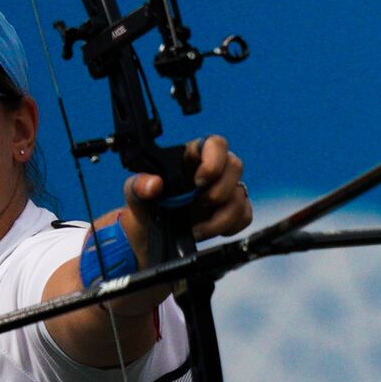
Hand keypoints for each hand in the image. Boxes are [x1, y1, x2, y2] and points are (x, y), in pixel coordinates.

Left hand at [120, 134, 252, 256]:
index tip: (199, 181)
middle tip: (200, 204)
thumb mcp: (135, 194)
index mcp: (191, 157)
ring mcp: (225, 191)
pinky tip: (207, 231)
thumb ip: (139, 184)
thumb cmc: (146, 207)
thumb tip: (153, 183)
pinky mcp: (233, 212)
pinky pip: (244, 216)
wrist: (150, 237)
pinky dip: (228, 227)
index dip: (214, 159)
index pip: (215, 144)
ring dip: (220, 217)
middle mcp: (213, 170)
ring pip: (240, 195)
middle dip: (220, 190)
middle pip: (235, 166)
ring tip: (197, 229)